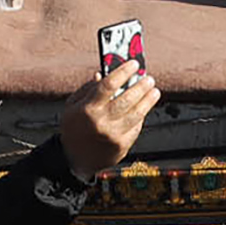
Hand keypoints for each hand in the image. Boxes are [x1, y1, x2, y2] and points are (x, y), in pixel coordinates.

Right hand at [59, 59, 160, 180]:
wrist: (74, 160)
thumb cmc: (73, 129)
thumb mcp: (71, 107)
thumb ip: (86, 90)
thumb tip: (102, 74)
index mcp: (87, 109)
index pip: (109, 85)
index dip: (123, 72)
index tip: (134, 64)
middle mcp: (102, 121)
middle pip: (127, 99)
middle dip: (140, 86)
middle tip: (149, 78)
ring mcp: (113, 134)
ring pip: (136, 114)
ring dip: (148, 101)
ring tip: (154, 91)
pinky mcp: (122, 145)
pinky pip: (136, 127)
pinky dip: (141, 117)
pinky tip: (144, 109)